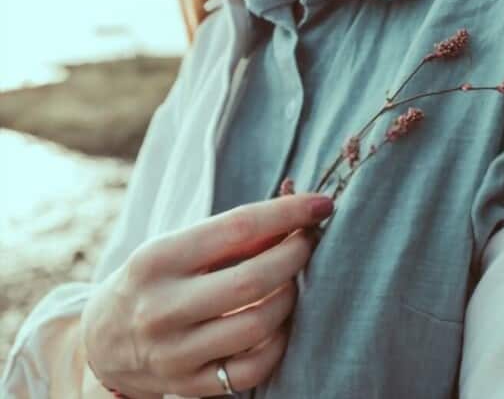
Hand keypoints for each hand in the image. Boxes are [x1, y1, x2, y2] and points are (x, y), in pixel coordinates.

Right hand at [81, 193, 333, 397]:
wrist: (102, 342)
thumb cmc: (154, 281)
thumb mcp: (177, 248)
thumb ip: (233, 234)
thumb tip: (296, 209)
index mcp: (157, 259)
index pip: (237, 227)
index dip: (288, 213)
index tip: (321, 203)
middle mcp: (161, 307)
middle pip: (254, 279)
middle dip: (297, 255)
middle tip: (309, 242)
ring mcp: (175, 353)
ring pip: (259, 324)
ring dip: (291, 297)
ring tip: (291, 283)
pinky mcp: (190, 386)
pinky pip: (254, 368)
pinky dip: (279, 342)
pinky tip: (278, 324)